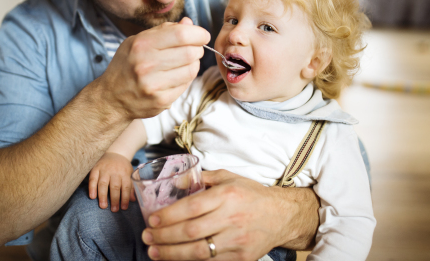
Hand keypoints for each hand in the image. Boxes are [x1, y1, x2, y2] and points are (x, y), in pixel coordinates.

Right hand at [88, 152, 135, 211]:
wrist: (114, 152)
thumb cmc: (123, 167)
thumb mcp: (130, 174)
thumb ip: (131, 187)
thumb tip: (133, 200)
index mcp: (125, 173)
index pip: (126, 187)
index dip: (125, 198)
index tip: (124, 208)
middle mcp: (115, 171)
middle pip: (115, 186)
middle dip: (114, 199)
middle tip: (114, 210)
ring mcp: (104, 169)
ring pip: (103, 183)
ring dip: (103, 195)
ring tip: (103, 206)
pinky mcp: (95, 168)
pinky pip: (93, 178)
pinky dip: (92, 187)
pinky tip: (92, 196)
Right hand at [102, 17, 209, 119]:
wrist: (111, 98)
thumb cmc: (127, 65)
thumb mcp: (138, 41)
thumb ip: (164, 31)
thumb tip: (189, 22)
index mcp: (141, 44)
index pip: (181, 35)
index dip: (198, 33)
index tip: (202, 35)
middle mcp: (146, 64)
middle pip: (190, 53)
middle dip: (198, 49)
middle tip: (194, 49)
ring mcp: (154, 84)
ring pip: (191, 70)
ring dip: (194, 64)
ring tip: (185, 63)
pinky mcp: (161, 100)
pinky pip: (186, 85)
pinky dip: (186, 78)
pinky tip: (177, 76)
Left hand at [141, 169, 319, 259]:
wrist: (282, 215)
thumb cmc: (251, 194)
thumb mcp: (229, 177)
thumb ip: (202, 178)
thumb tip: (175, 182)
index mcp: (227, 195)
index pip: (192, 207)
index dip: (169, 215)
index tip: (152, 220)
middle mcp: (232, 218)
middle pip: (192, 231)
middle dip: (165, 236)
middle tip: (147, 236)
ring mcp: (237, 241)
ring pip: (199, 252)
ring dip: (172, 254)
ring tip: (154, 252)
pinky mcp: (241, 257)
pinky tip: (175, 259)